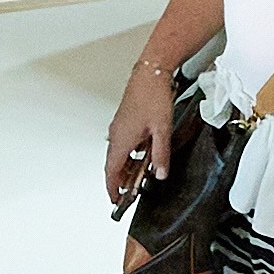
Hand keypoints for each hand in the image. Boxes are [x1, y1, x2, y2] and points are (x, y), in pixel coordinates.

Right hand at [105, 64, 174, 203]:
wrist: (150, 73)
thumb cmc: (153, 96)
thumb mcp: (162, 129)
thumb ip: (161, 154)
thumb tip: (161, 173)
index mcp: (121, 140)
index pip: (111, 171)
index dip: (113, 188)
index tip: (115, 200)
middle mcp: (116, 134)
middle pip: (113, 165)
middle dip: (120, 180)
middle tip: (130, 191)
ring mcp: (118, 127)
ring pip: (118, 154)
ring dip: (126, 166)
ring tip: (140, 173)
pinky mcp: (124, 120)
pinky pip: (123, 143)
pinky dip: (130, 153)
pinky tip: (144, 152)